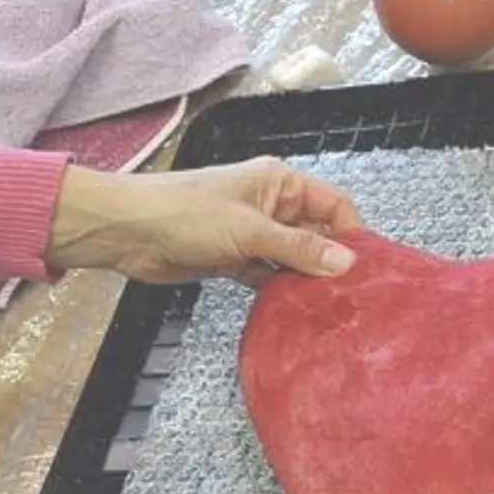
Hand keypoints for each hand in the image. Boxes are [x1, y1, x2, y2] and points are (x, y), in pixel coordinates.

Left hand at [44, 157, 362, 285]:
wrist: (128, 232)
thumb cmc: (185, 214)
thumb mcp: (250, 231)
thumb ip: (299, 249)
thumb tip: (346, 263)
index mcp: (280, 183)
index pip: (334, 205)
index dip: (352, 233)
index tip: (364, 268)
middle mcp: (271, 205)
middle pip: (316, 234)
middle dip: (331, 262)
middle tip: (351, 297)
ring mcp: (253, 234)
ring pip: (293, 259)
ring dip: (305, 281)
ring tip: (328, 310)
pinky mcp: (234, 259)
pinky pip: (269, 276)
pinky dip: (280, 291)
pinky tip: (295, 311)